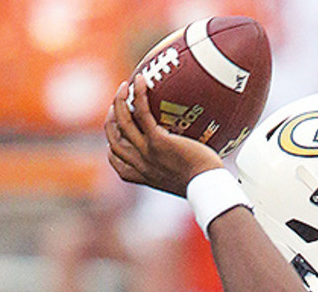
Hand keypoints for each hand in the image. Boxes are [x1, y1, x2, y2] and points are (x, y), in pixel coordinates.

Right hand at [104, 75, 222, 196]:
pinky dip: (139, 94)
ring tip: (125, 86)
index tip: (117, 133)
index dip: (112, 144)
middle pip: (113, 138)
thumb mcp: (182, 177)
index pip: (117, 159)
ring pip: (122, 122)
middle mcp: (139, 164)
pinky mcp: (157, 141)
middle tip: (118, 103)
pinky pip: (142, 113)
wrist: (206, 185)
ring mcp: (146, 152)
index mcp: (142, 175)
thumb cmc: (202, 182)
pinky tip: (140, 80)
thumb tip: (187, 148)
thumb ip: (175, 164)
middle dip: (111, 118)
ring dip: (119, 101)